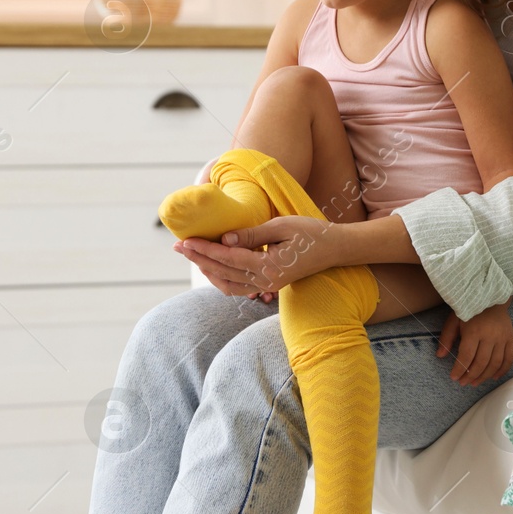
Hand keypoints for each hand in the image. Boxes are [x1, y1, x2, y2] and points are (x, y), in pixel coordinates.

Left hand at [173, 215, 333, 300]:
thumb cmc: (311, 233)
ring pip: (227, 284)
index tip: (186, 241)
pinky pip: (238, 287)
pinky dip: (221, 278)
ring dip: (207, 270)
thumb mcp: (282, 226)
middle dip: (198, 259)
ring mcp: (267, 285)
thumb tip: (224, 238)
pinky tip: (211, 267)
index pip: (228, 258)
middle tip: (178, 246)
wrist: (334, 249)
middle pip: (223, 272)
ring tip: (190, 255)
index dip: (205, 249)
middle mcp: (266, 280)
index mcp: (269, 266)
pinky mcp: (269, 284)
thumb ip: (252, 234)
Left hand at [436, 302, 512, 385]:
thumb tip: (440, 355)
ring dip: (484, 376)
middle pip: (481, 362)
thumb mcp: (454, 320)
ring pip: (495, 363)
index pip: (466, 355)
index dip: (460, 369)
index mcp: (474, 331)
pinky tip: (494, 377)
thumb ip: (447, 337)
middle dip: (471, 375)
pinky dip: (502, 370)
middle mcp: (490, 336)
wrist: (491, 296)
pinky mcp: (510, 339)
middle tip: (463, 383)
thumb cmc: (470, 309)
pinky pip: (509, 358)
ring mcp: (502, 338)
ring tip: (475, 382)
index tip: (454, 377)